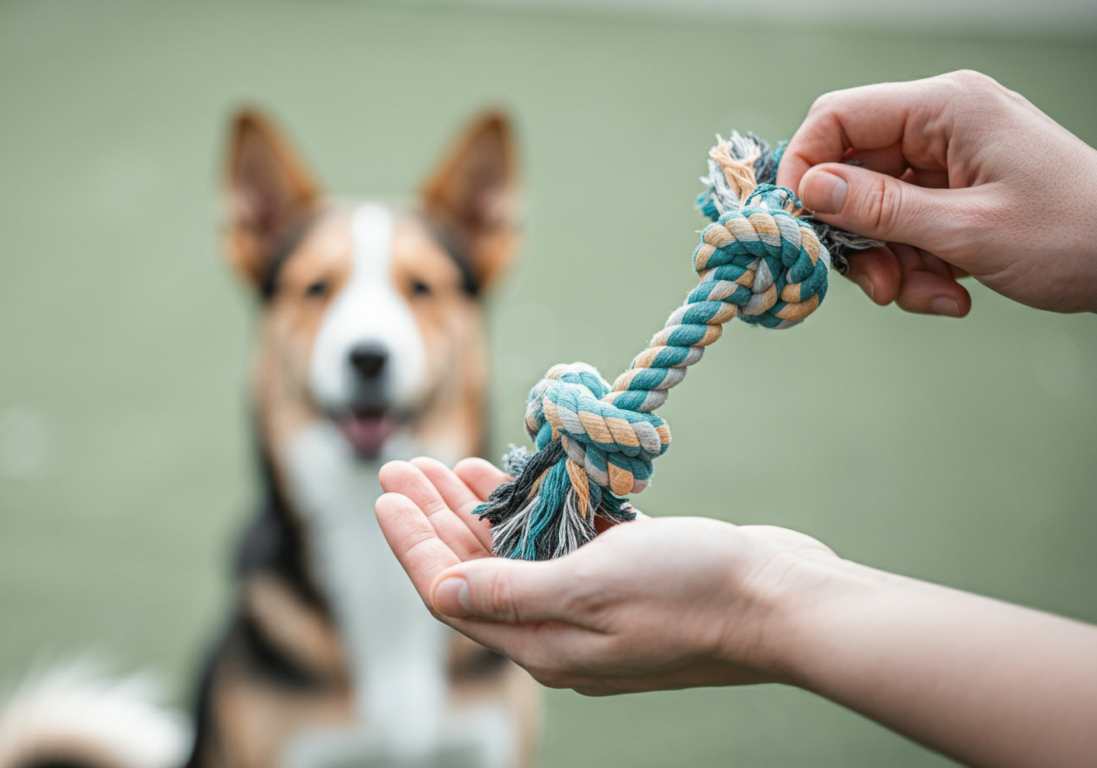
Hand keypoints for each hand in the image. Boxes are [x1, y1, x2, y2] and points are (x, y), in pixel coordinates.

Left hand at [375, 457, 836, 693]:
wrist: (786, 601)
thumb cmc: (692, 592)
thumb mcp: (591, 587)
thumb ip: (509, 590)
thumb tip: (440, 590)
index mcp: (543, 644)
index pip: (450, 592)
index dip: (411, 543)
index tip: (382, 494)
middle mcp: (559, 630)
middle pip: (472, 568)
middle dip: (432, 516)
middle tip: (398, 464)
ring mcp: (592, 604)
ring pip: (511, 551)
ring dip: (473, 506)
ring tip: (436, 463)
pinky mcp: (622, 577)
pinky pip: (556, 539)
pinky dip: (528, 505)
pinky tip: (506, 473)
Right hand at [777, 70, 1096, 314]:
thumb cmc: (1074, 235)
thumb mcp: (966, 230)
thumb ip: (880, 209)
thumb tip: (808, 191)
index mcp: (946, 108)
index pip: (838, 118)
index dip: (805, 170)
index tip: (798, 226)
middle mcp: (943, 124)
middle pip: (853, 174)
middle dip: (859, 238)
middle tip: (878, 287)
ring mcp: (953, 158)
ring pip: (878, 210)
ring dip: (892, 263)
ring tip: (931, 296)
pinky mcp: (961, 191)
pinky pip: (910, 227)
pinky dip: (920, 266)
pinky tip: (953, 292)